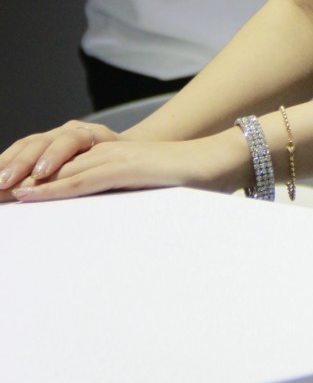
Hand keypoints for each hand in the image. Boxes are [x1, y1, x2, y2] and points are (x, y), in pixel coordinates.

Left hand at [0, 122, 248, 202]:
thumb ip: (120, 201)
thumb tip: (104, 231)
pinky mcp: (127, 167)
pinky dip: (53, 187)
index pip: (53, 167)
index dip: (21, 180)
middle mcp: (104, 152)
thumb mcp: (144, 194)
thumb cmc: (188, 182)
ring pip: (57, 169)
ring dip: (23, 182)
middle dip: (11, 178)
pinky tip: (30, 195)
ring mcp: (115, 157)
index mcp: (105, 158)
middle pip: (45, 164)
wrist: (221, 161)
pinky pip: (83, 177)